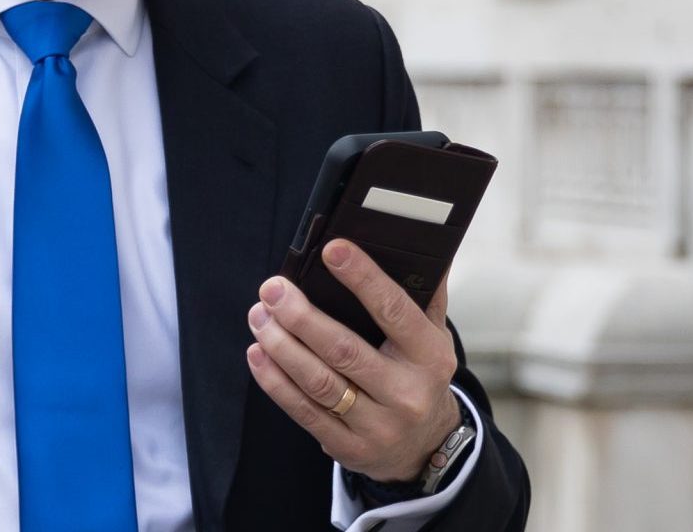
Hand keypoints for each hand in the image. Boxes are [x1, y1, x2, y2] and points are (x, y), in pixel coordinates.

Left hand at [245, 239, 460, 483]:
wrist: (423, 446)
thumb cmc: (418, 374)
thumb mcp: (434, 336)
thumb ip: (426, 294)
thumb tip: (428, 246)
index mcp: (430, 356)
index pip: (394, 311)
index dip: (362, 278)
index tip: (331, 249)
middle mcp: (405, 392)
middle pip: (343, 349)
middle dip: (301, 316)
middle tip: (272, 288)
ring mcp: (377, 425)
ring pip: (318, 381)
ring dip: (281, 345)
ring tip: (259, 316)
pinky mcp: (348, 446)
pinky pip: (303, 411)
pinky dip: (275, 381)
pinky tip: (258, 354)